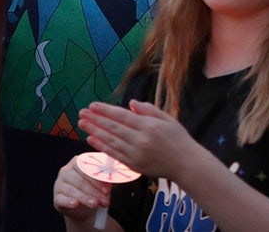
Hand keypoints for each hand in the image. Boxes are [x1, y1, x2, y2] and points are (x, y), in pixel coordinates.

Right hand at [53, 157, 110, 221]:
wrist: (83, 207)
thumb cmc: (92, 190)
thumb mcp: (100, 183)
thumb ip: (107, 179)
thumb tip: (119, 177)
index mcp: (77, 163)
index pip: (85, 167)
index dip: (97, 179)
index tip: (108, 189)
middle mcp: (66, 171)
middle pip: (79, 180)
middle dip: (94, 191)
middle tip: (105, 200)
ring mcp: (59, 184)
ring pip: (72, 190)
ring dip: (85, 198)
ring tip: (95, 204)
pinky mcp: (56, 198)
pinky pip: (61, 199)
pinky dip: (69, 201)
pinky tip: (75, 204)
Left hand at [78, 101, 198, 181]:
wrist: (187, 165)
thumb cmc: (178, 139)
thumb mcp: (167, 119)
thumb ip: (148, 109)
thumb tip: (130, 103)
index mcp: (149, 126)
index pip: (122, 116)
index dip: (105, 110)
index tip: (92, 105)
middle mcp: (141, 140)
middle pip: (113, 128)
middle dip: (95, 119)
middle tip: (81, 112)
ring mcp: (136, 154)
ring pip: (111, 141)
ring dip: (94, 131)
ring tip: (81, 123)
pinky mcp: (134, 165)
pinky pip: (114, 154)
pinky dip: (101, 146)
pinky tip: (91, 139)